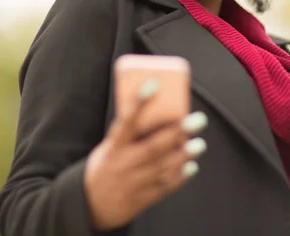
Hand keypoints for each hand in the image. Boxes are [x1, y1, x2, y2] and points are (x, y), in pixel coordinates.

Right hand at [84, 79, 207, 230]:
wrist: (90, 205)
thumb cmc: (107, 164)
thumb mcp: (110, 146)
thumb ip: (133, 134)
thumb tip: (166, 112)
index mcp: (113, 146)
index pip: (125, 121)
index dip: (138, 102)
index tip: (153, 84)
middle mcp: (123, 164)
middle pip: (152, 147)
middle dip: (177, 132)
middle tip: (198, 120)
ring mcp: (133, 183)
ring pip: (162, 167)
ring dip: (183, 155)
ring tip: (199, 144)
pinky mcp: (141, 198)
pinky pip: (164, 187)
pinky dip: (179, 177)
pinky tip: (192, 166)